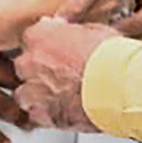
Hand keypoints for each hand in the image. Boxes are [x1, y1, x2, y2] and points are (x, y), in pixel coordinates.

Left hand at [13, 17, 117, 131]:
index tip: (54, 49)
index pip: (30, 38)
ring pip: (25, 93)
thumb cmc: (109, 57)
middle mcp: (29, 63)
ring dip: (38, 93)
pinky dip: (46, 114)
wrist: (118, 88)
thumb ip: (71, 29)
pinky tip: (64, 109)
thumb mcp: (94, 29)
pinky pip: (36, 115)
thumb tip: (65, 26)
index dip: (45, 45)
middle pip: (24, 65)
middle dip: (38, 69)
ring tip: (61, 94)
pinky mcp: (42, 116)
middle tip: (60, 72)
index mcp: (39, 36)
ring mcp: (33, 91)